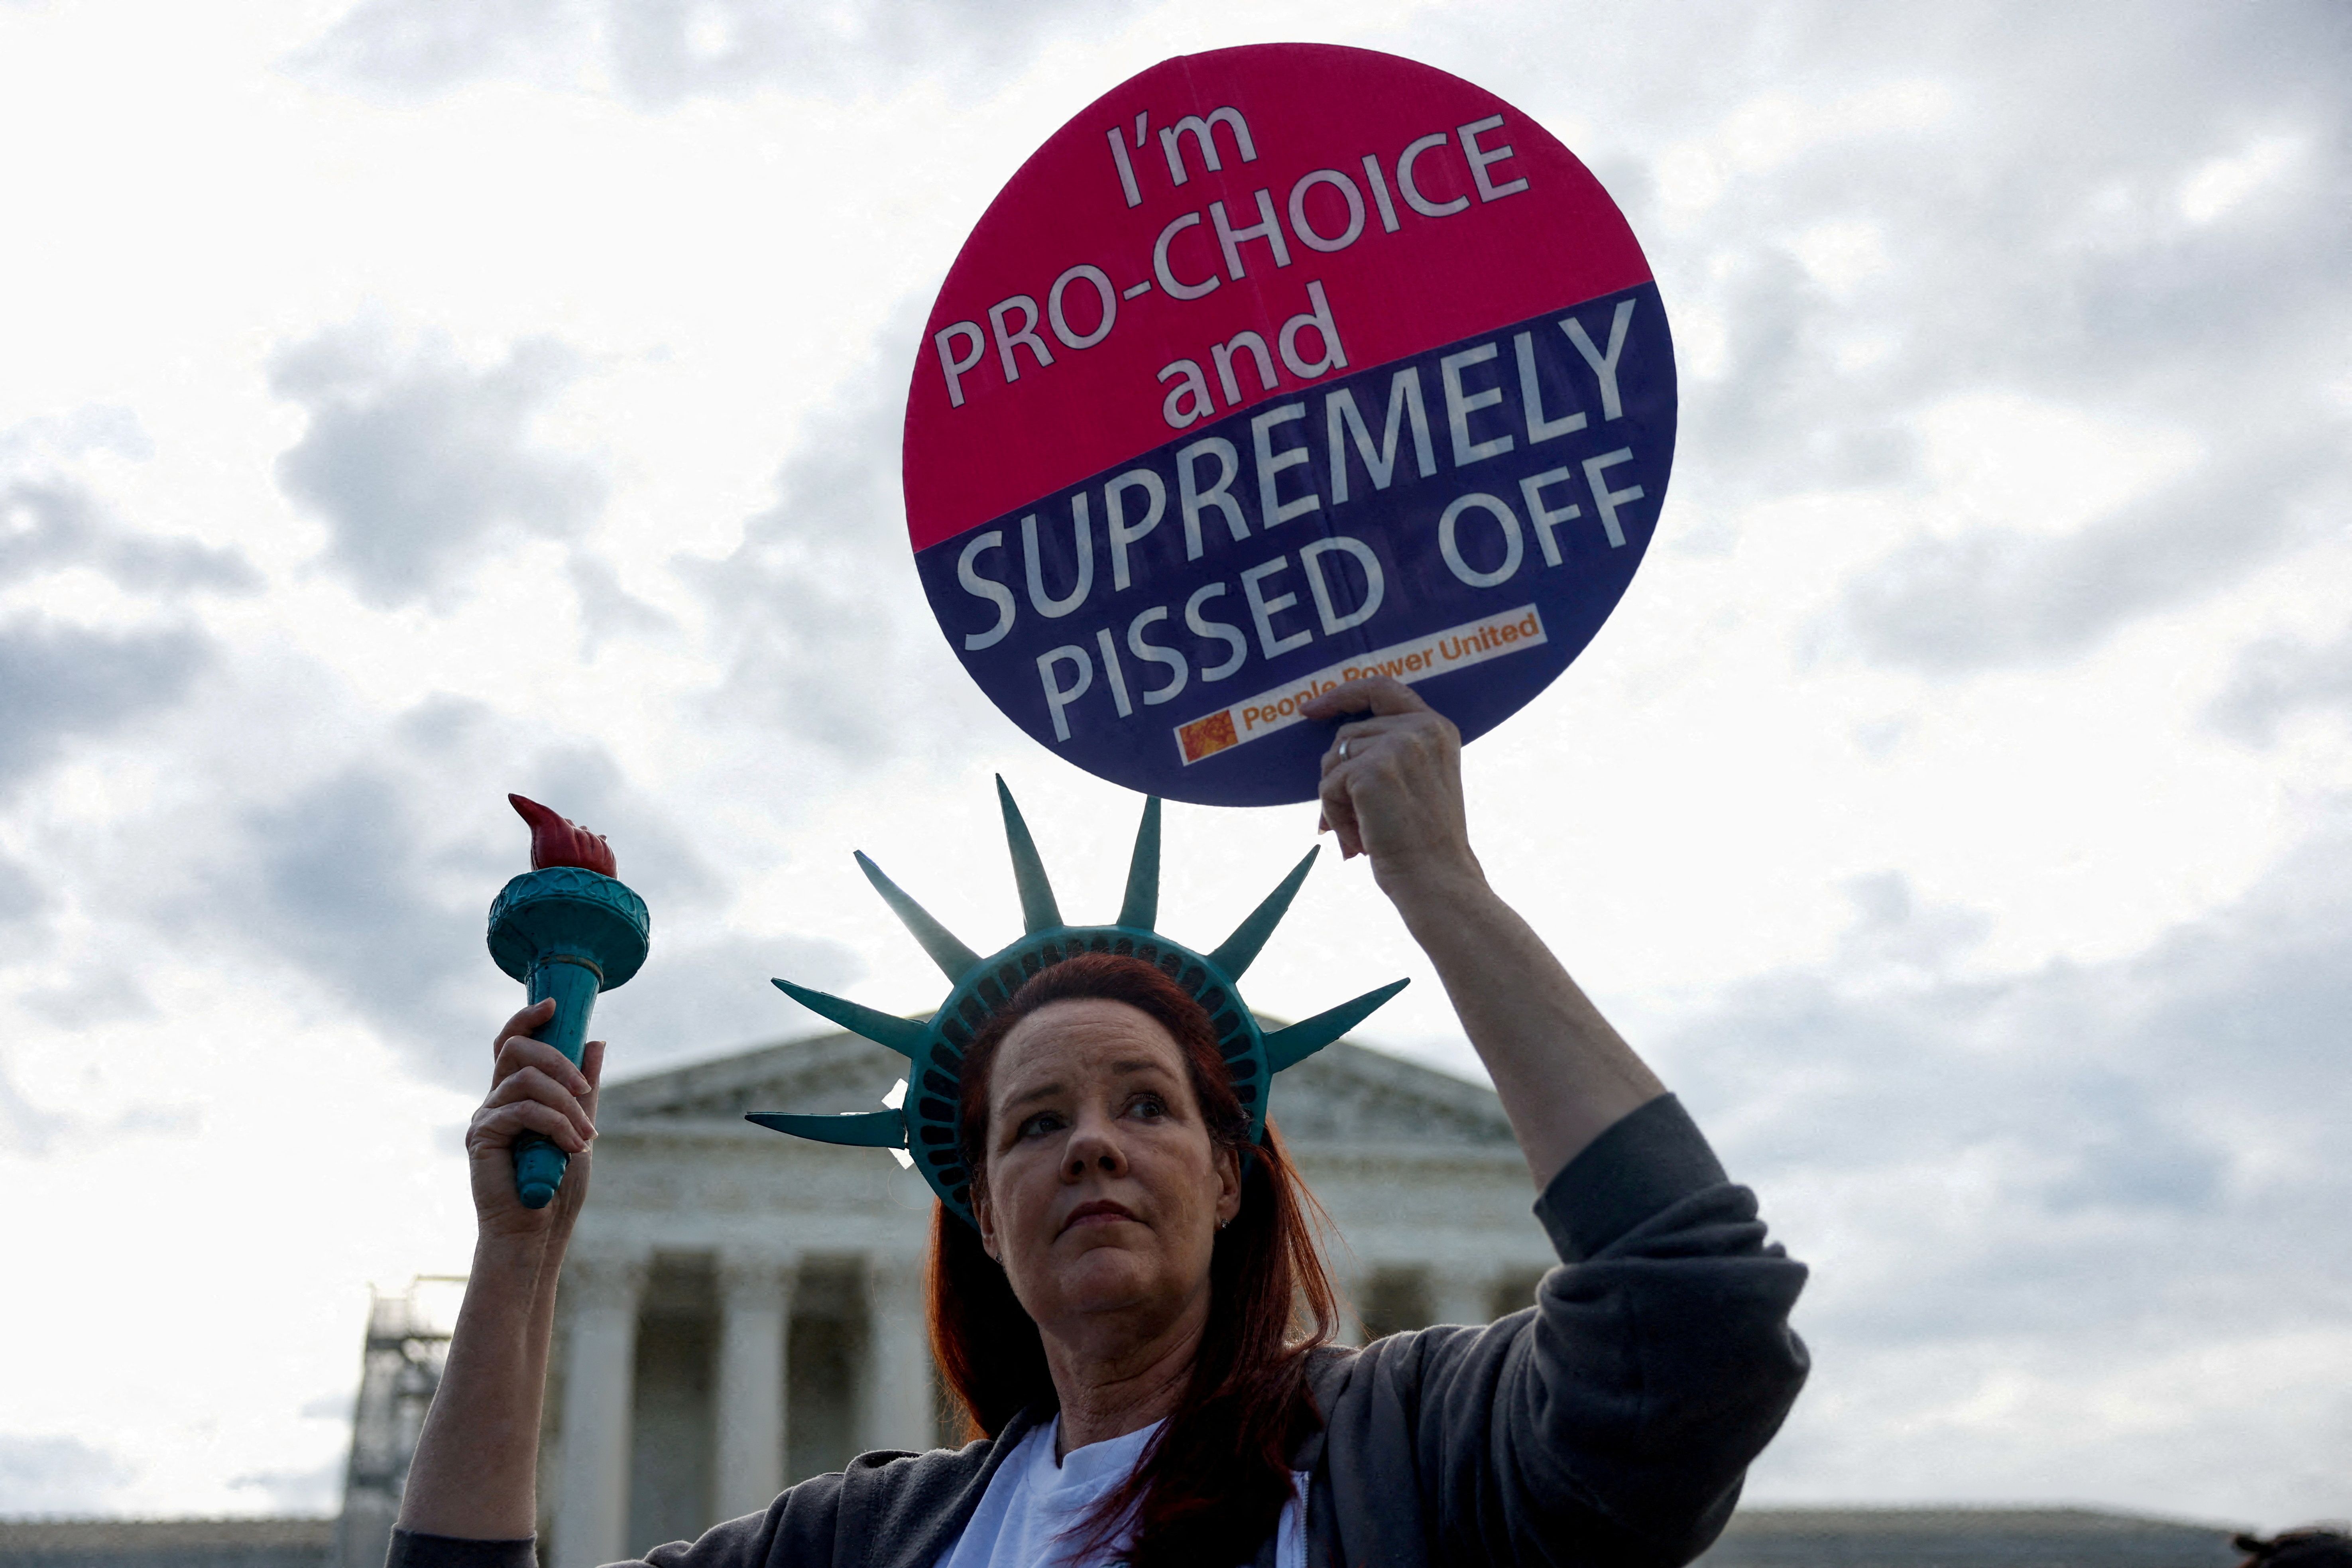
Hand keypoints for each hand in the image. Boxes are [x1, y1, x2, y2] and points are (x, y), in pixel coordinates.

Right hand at [467, 998, 602, 1240]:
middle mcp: (495, 1101)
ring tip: (585, 1136)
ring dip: (565, 1103)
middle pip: (515, 1048)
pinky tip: (572, 1146)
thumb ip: (584, 1089)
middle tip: (584, 1088)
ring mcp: (485, 1117)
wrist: (535, 1233)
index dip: (527, 1018)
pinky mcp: (481, 1136)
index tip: (552, 1004)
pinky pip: (522, 1110)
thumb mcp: (580, 1127)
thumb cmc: (556, 1188)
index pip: (512, 1043)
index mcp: (516, 1096)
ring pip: (525, 1079)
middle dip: (556, 1059)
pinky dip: (555, 1124)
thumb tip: (596, 1042)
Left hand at [1303, 677, 1481, 899]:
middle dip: (1341, 777)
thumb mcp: (1421, 780)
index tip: (1311, 709)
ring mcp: (1396, 746)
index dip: (1343, 694)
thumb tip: (1335, 753)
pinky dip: (1333, 815)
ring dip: (1337, 799)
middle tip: (1359, 820)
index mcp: (1436, 727)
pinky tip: (1358, 839)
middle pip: (1348, 734)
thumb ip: (1392, 751)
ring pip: (1334, 760)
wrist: (1437, 879)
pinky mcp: (1371, 770)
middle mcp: (1420, 728)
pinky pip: (1328, 785)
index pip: (1382, 688)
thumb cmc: (1424, 842)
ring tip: (1363, 831)